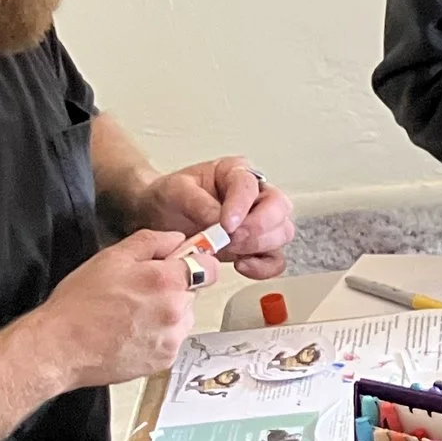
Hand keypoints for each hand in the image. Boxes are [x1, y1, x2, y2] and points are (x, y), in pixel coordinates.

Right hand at [24, 230, 207, 390]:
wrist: (62, 347)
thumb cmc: (81, 303)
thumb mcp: (111, 257)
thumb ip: (151, 242)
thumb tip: (178, 239)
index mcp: (166, 281)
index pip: (210, 268)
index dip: (196, 263)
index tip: (182, 265)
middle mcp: (176, 311)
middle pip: (192, 293)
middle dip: (173, 289)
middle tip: (139, 293)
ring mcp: (173, 338)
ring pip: (183, 318)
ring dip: (167, 314)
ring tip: (131, 316)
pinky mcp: (165, 359)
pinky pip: (171, 340)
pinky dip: (158, 337)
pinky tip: (131, 334)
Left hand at [132, 157, 293, 279]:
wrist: (159, 217)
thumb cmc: (169, 198)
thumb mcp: (175, 190)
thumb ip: (197, 202)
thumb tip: (219, 221)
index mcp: (235, 173)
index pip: (250, 184)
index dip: (242, 205)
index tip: (226, 224)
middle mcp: (255, 195)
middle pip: (279, 207)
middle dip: (258, 226)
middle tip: (231, 239)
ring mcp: (259, 222)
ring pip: (282, 232)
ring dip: (260, 245)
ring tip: (231, 251)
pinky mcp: (256, 248)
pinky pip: (275, 259)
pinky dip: (264, 267)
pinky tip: (242, 266)